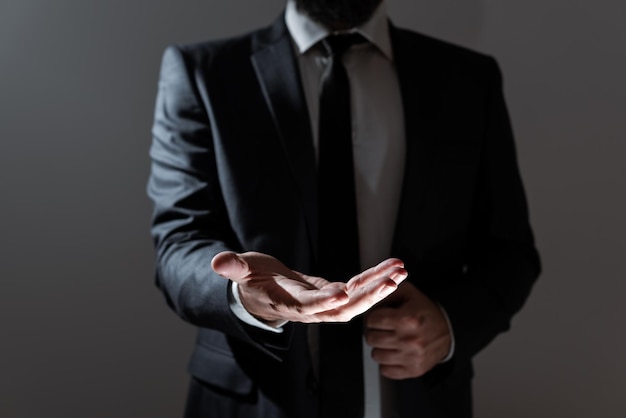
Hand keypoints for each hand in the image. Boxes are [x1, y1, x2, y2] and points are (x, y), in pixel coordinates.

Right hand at [211, 251, 407, 324]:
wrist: (262, 296)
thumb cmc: (250, 282)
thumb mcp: (241, 271)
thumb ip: (233, 268)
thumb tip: (217, 262)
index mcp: (287, 303)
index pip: (307, 306)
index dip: (323, 300)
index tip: (342, 292)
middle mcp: (310, 309)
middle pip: (343, 309)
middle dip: (368, 296)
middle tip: (392, 280)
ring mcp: (324, 304)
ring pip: (356, 302)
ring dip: (379, 288)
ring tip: (402, 270)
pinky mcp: (333, 295)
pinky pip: (358, 290)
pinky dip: (376, 280)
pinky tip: (394, 268)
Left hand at [364, 282, 451, 378]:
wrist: (447, 332)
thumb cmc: (423, 311)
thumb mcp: (408, 293)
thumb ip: (387, 291)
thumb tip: (370, 297)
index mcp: (407, 319)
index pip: (372, 320)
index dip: (373, 317)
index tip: (378, 317)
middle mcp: (409, 340)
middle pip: (371, 338)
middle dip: (373, 332)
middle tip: (382, 329)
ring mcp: (412, 357)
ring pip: (376, 355)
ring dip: (379, 347)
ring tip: (388, 340)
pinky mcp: (413, 370)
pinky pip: (385, 370)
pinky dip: (386, 362)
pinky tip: (394, 352)